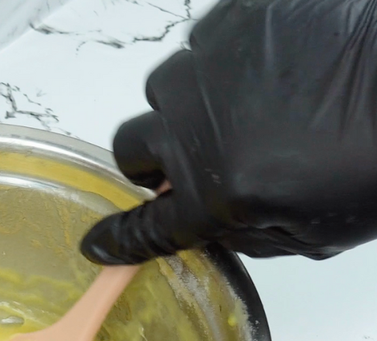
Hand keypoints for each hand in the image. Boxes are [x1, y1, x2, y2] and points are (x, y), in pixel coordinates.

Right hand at [79, 0, 376, 264]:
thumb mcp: (319, 232)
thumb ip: (249, 235)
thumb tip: (215, 225)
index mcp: (215, 191)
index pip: (145, 227)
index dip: (118, 239)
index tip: (99, 243)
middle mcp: (194, 126)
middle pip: (133, 148)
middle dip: (157, 160)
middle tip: (196, 161)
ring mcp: (208, 65)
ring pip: (168, 90)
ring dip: (196, 106)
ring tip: (251, 106)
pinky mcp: (231, 22)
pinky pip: (208, 45)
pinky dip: (231, 63)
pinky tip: (275, 72)